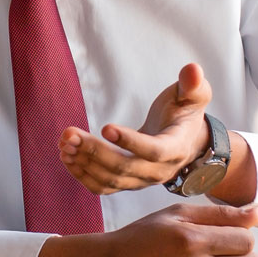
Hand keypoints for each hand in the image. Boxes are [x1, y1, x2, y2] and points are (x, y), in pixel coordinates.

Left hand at [59, 63, 213, 193]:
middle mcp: (158, 171)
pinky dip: (82, 175)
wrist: (186, 144)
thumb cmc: (184, 114)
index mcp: (175, 148)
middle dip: (94, 151)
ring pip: (110, 180)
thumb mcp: (193, 97)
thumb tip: (193, 69)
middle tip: (70, 134)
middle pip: (124, 168)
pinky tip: (65, 156)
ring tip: (64, 143)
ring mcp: (141, 182)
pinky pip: (102, 188)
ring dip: (83, 163)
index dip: (130, 141)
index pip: (153, 151)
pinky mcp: (126, 184)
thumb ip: (193, 85)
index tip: (105, 127)